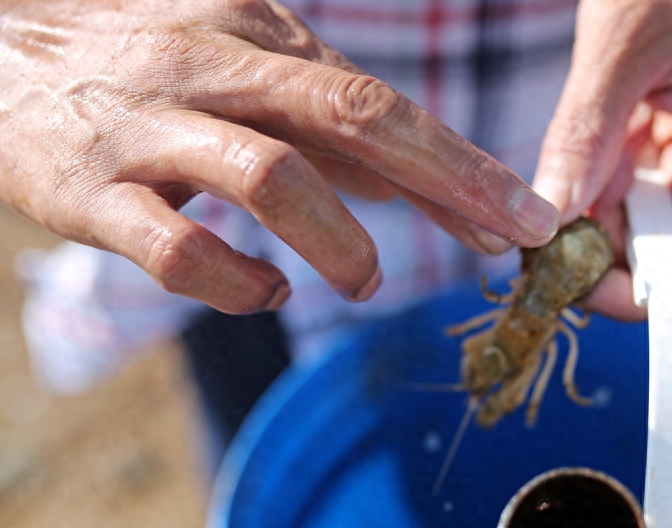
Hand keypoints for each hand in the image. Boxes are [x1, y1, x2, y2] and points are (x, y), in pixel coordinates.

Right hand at [0, 0, 558, 313]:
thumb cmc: (137, 66)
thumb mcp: (237, 66)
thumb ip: (322, 124)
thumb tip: (411, 187)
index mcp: (254, 32)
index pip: (380, 102)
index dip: (461, 163)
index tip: (524, 216)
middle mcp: (209, 69)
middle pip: (352, 114)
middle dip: (449, 180)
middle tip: (508, 240)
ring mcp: (148, 130)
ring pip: (271, 178)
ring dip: (341, 242)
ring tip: (364, 282)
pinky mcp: (89, 194)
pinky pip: (178, 250)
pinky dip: (237, 283)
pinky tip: (265, 293)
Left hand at [532, 0, 671, 317]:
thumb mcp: (617, 44)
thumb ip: (584, 134)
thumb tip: (548, 220)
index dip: (650, 297)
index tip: (578, 285)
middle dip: (617, 265)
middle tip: (549, 251)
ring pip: (662, 238)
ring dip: (605, 235)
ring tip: (556, 209)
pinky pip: (648, 201)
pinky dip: (606, 202)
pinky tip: (576, 177)